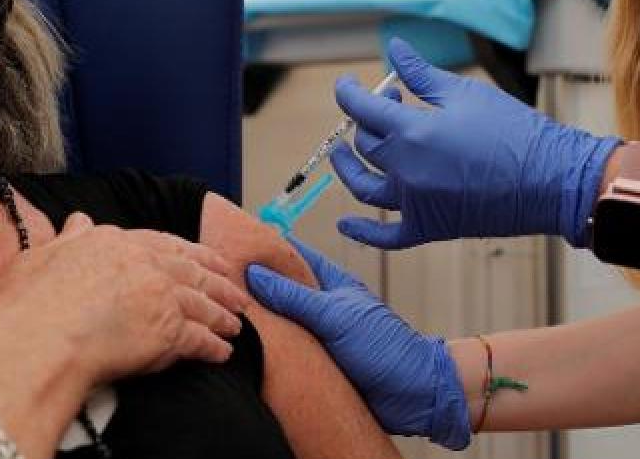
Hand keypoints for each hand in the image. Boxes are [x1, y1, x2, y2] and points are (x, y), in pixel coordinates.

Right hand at [0, 216, 248, 458]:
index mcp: (116, 242)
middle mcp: (145, 264)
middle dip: (219, 283)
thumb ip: (70, 237)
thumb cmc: (31, 301)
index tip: (206, 260)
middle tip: (237, 293)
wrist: (38, 337)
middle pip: (193, 272)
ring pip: (202, 304)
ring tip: (235, 327)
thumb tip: (78, 220)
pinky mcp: (169, 332)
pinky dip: (213, 347)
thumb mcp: (44, 255)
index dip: (190, 254)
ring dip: (221, 316)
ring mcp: (161, 296)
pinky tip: (222, 354)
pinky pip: (200, 340)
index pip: (164, 244)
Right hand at [246, 238, 469, 449]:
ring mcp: (322, 335)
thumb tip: (258, 273)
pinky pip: (290, 350)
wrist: (413, 394)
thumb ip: (295, 296)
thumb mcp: (335, 315)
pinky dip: (273, 347)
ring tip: (233, 311)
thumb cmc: (387, 348)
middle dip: (260, 285)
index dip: (272, 249)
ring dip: (265, 319)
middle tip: (227, 280)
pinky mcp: (319, 363)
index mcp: (334, 286)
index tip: (242, 243)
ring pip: (285, 321)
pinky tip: (252, 346)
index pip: (298, 258)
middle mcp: (326, 308)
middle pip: (286, 291)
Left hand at [332, 38, 619, 248]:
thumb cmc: (514, 130)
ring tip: (340, 154)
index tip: (347, 84)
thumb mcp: (464, 93)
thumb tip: (393, 47)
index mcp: (412, 132)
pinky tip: (345, 224)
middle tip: (385, 107)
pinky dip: (363, 232)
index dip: (348, 93)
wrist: (553, 180)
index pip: (361, 109)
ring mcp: (415, 203)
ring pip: (364, 187)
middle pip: (365, 145)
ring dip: (347, 169)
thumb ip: (421, 73)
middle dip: (366, 122)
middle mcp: (405, 170)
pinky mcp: (430, 228)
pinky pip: (387, 236)